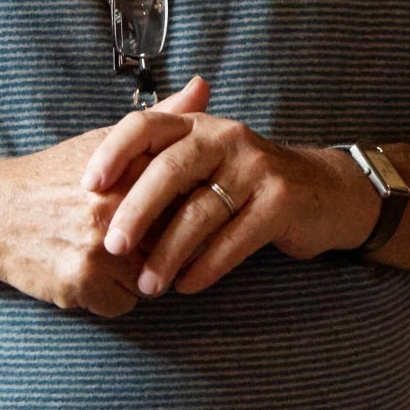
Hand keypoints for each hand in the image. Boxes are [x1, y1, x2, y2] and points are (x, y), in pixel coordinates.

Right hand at [0, 80, 210, 315]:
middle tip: (147, 237)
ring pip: (153, 279)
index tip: (183, 210)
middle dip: (167, 244)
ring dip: (141, 274)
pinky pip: (124, 303)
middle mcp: (114, 209)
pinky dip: (113, 295)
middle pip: (174, 242)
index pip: (189, 197)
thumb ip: (161, 119)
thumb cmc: (54, 175)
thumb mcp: (104, 140)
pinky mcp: (81, 283)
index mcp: (127, 171)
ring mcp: (98, 249)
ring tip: (115, 253)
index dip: (190, 207)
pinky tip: (93, 272)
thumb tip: (203, 86)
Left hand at [82, 83, 378, 298]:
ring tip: (148, 285)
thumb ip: (157, 163)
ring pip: (201, 211)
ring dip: (169, 253)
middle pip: (170, 168)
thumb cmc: (245, 181)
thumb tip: (91, 179)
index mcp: (199, 125)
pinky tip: (187, 285)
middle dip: (136, 210)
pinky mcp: (281, 201)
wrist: (322, 192)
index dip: (114, 151)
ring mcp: (257, 167)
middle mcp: (227, 137)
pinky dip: (207, 266)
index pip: (147, 124)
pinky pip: (235, 238)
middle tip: (111, 246)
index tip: (87, 185)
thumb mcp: (204, 161)